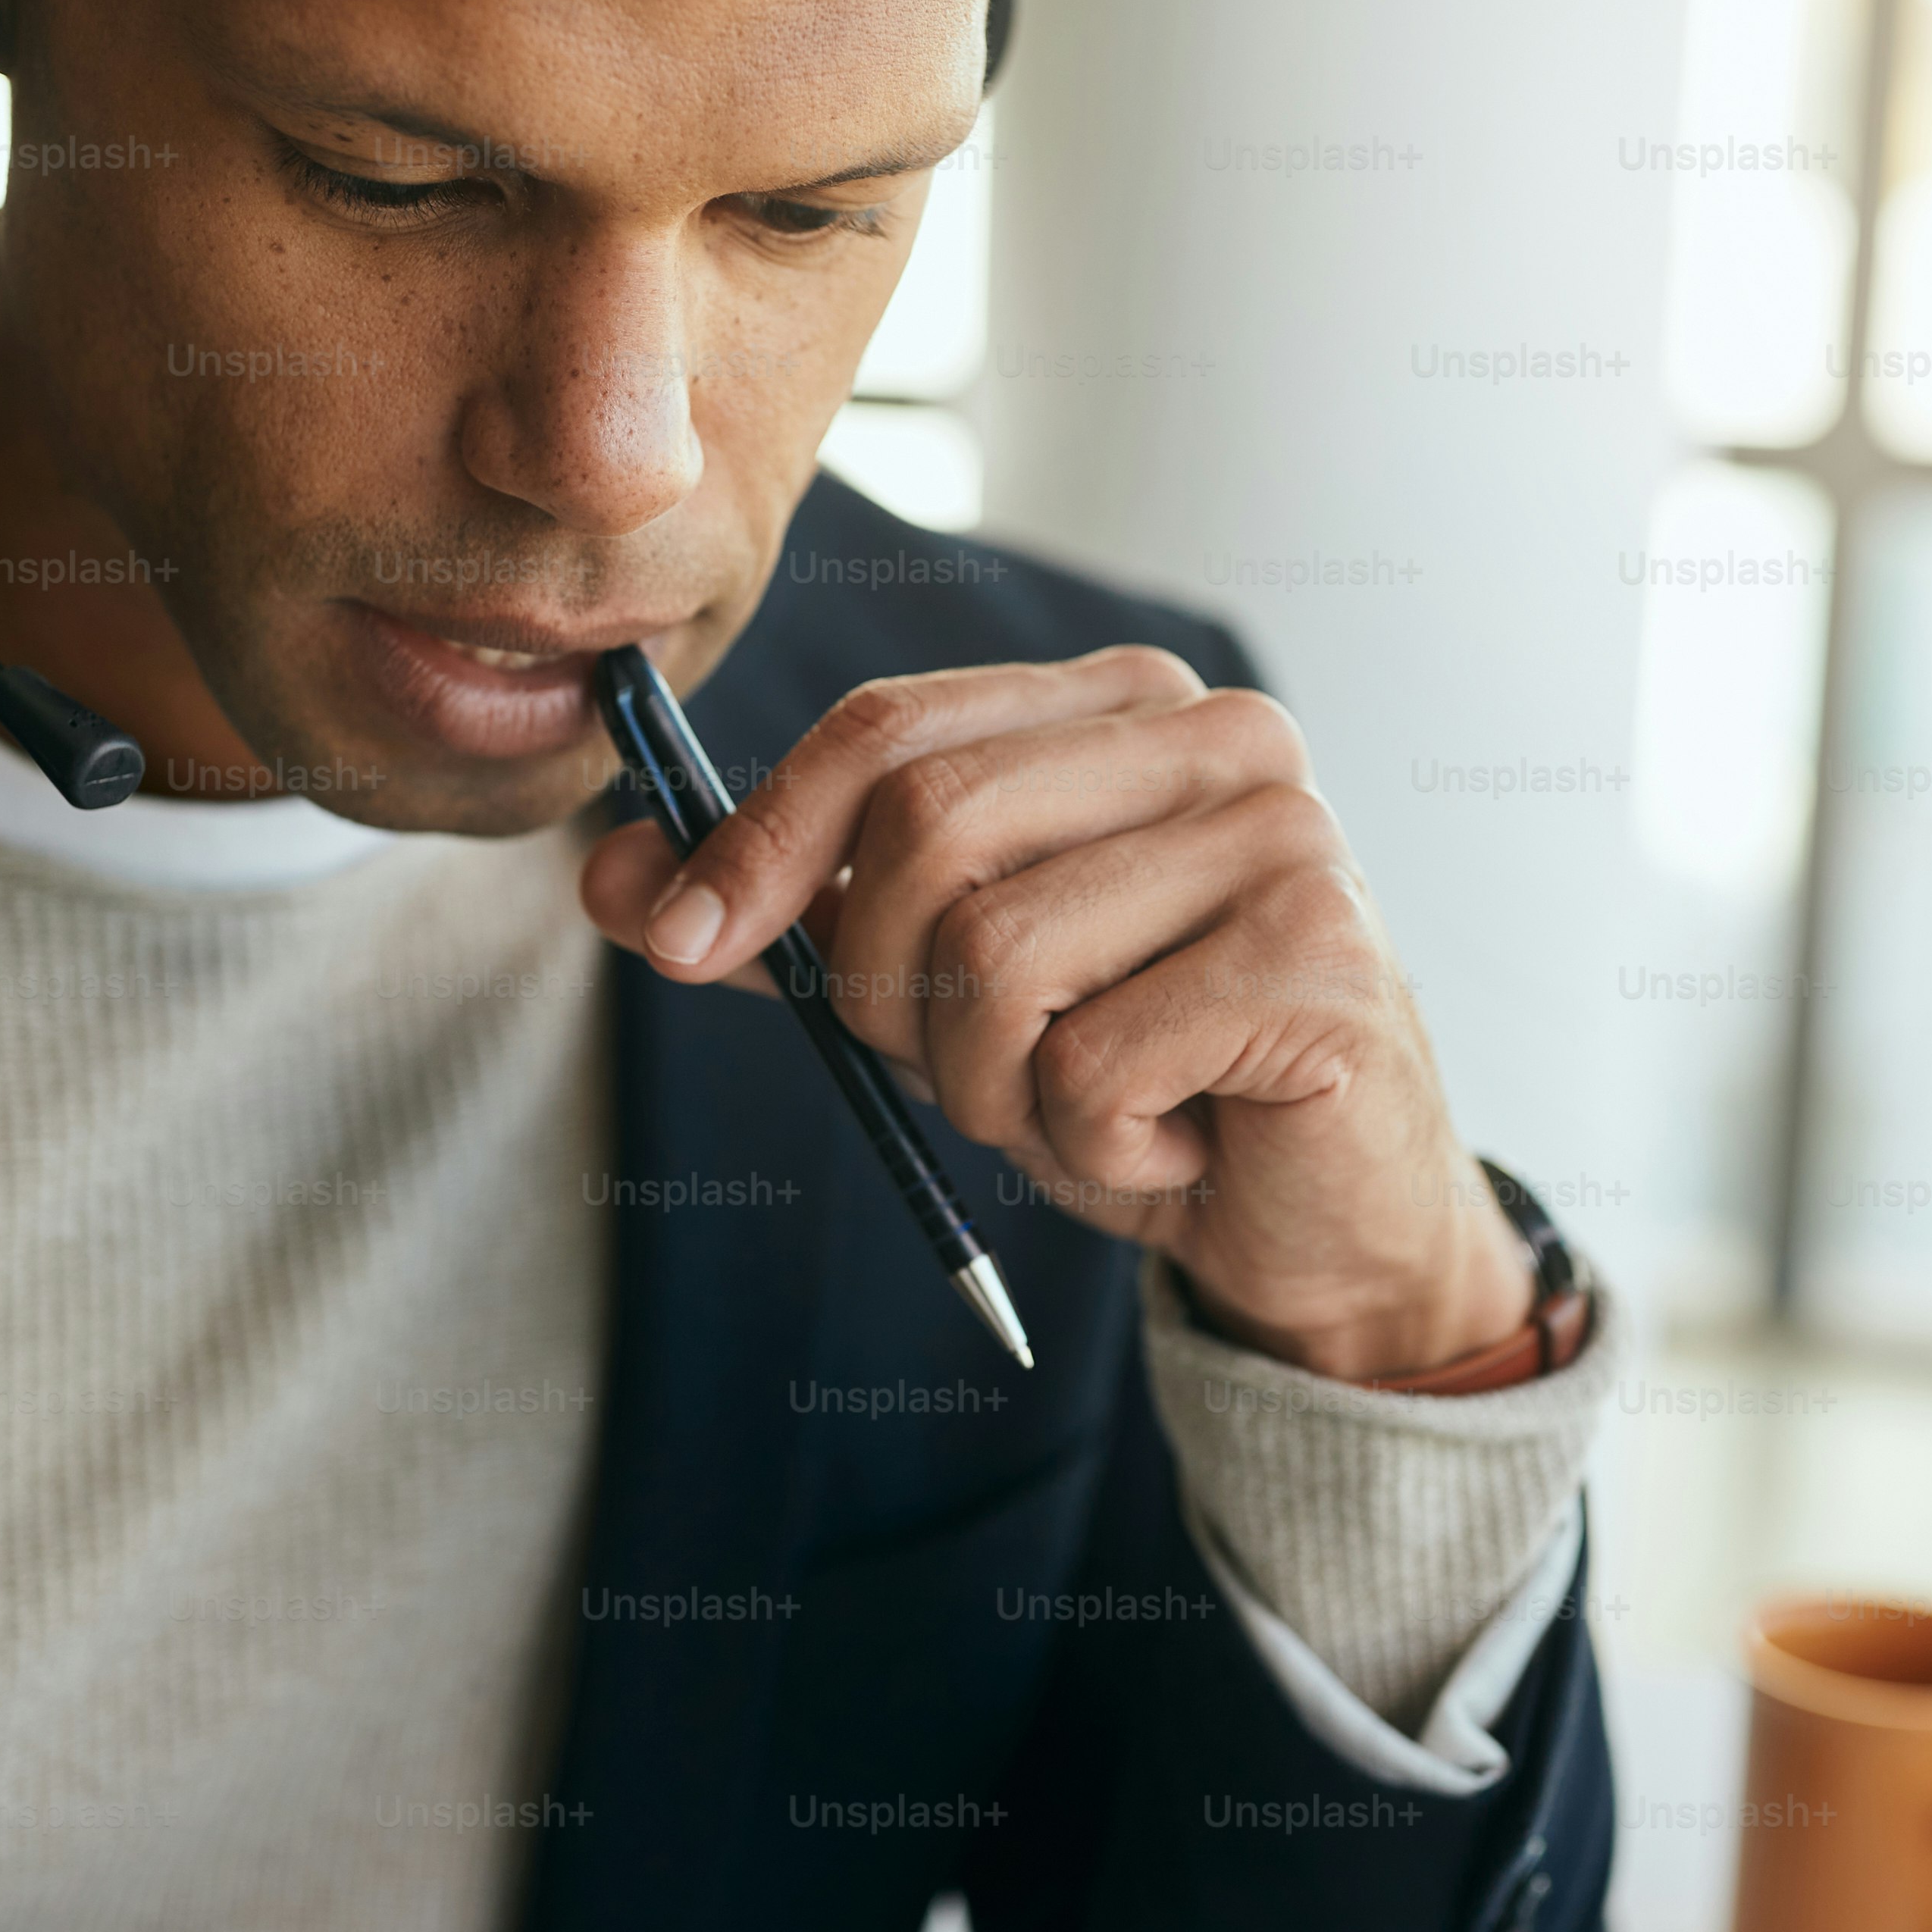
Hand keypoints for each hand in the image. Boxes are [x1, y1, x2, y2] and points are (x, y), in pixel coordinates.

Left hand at [578, 646, 1534, 1381]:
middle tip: (975, 1075)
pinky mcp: (1321, 959)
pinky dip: (1096, 1143)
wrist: (1320, 1226)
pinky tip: (1179, 1140)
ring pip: (999, 960)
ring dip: (997, 1087)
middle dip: (894, 992)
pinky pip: (1094, 1064)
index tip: (672, 939)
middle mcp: (1220, 736)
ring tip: (1091, 1107)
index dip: (761, 836)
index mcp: (1126, 705)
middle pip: (930, 829)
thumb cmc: (1139, 1083)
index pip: (894, 727)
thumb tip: (610, 876)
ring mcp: (1286, 838)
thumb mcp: (939, 997)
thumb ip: (796, 927)